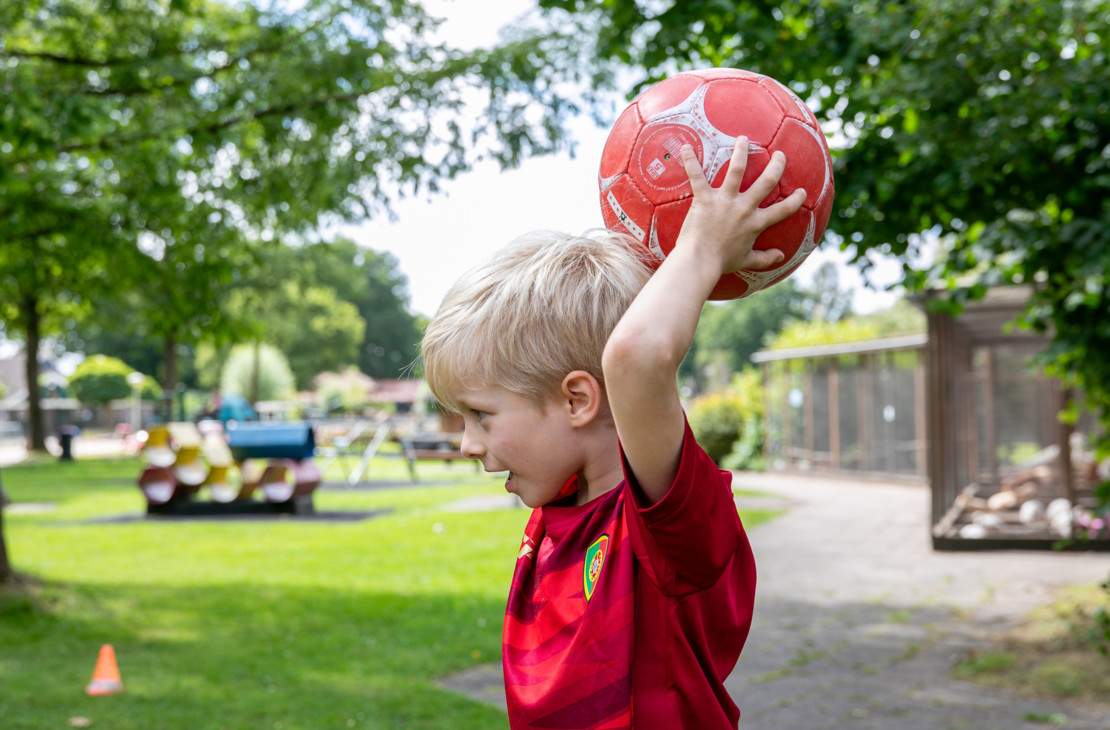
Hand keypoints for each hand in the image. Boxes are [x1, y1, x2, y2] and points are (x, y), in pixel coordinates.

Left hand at [677, 137, 806, 275]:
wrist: (700, 261)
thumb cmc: (721, 262)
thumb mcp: (746, 260)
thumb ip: (765, 258)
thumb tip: (781, 256)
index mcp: (755, 223)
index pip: (782, 210)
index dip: (795, 201)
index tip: (802, 192)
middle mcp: (744, 208)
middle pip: (766, 182)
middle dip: (776, 165)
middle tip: (780, 154)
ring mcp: (724, 201)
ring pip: (736, 170)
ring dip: (741, 152)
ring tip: (743, 139)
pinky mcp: (704, 199)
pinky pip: (697, 176)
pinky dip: (691, 162)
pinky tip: (687, 148)